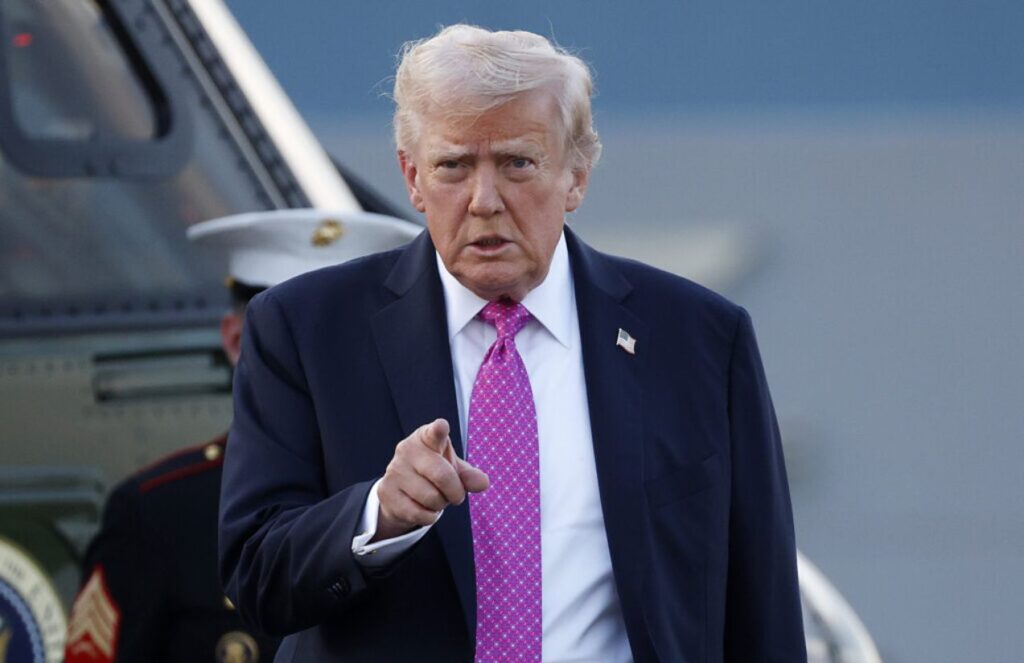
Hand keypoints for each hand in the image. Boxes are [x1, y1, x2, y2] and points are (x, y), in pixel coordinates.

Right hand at [374, 418, 488, 540]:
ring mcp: (394, 470)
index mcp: (426, 437)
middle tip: (456, 496)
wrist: (401, 492)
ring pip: (431, 498)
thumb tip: (483, 483)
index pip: (434, 433)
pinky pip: (419, 513)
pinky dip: (429, 517)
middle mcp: (407, 450)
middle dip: (456, 492)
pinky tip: (423, 508)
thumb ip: (469, 476)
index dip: (438, 430)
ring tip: (435, 498)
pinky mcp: (386, 492)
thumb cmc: (433, 474)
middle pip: (442, 476)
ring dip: (440, 505)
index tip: (442, 427)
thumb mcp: (453, 470)